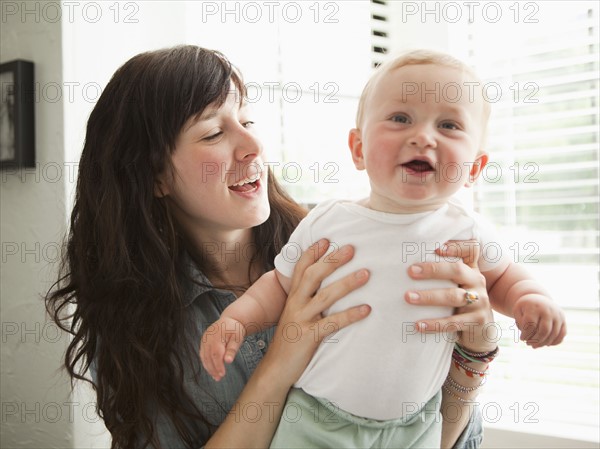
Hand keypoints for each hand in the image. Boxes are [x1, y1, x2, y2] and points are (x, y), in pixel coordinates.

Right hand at [200, 316, 246, 380]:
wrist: (230, 320)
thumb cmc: (235, 329)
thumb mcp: (237, 338)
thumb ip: (232, 349)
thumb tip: (228, 361)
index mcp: (216, 337)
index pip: (216, 354)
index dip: (218, 365)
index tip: (222, 374)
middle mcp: (208, 338)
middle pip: (208, 357)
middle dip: (213, 369)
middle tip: (218, 378)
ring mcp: (204, 339)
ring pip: (204, 356)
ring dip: (208, 367)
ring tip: (215, 377)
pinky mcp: (203, 341)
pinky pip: (202, 354)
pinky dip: (206, 362)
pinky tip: (211, 369)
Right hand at [261, 239, 370, 387]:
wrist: (276, 368)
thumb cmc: (291, 339)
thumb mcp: (295, 314)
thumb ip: (306, 299)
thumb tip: (326, 286)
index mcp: (293, 296)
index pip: (301, 268)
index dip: (313, 252)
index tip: (327, 239)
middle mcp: (295, 304)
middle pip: (314, 276)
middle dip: (333, 260)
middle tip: (352, 248)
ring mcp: (301, 319)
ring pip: (325, 296)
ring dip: (347, 283)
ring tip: (366, 274)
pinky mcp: (309, 336)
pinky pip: (332, 323)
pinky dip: (350, 315)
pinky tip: (367, 309)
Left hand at [405, 240, 495, 352]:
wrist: (482, 332)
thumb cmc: (461, 303)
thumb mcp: (457, 285)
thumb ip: (443, 272)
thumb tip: (408, 264)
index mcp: (471, 269)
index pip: (471, 250)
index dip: (456, 246)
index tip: (436, 247)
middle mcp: (477, 282)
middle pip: (457, 270)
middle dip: (433, 270)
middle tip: (410, 271)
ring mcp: (480, 302)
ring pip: (453, 297)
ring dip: (429, 297)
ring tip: (408, 297)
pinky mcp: (477, 322)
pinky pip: (453, 322)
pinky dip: (435, 324)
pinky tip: (418, 325)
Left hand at [513, 295, 565, 347]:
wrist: (538, 298)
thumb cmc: (526, 307)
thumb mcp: (518, 311)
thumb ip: (520, 323)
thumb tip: (527, 337)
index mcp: (535, 307)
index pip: (531, 325)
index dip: (526, 334)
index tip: (522, 338)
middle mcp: (548, 310)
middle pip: (544, 330)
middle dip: (536, 340)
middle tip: (528, 344)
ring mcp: (558, 315)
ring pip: (554, 334)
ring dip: (544, 343)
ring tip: (535, 346)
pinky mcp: (563, 320)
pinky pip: (562, 334)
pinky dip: (555, 342)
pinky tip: (546, 344)